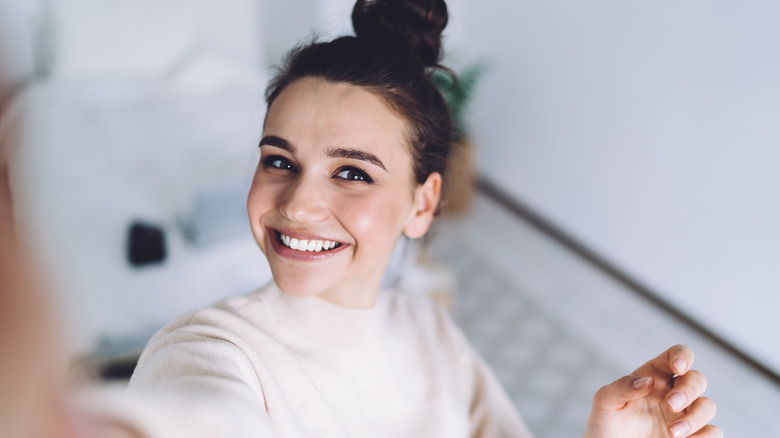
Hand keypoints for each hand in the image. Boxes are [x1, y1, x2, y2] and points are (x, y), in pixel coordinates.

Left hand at [585, 344, 720, 437]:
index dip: (683, 356)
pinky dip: (705, 436)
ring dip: (695, 417)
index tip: (678, 367)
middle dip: (689, 390)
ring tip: (672, 433)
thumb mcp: (605, 402)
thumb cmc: (606, 422)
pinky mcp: (691, 436)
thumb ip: (622, 387)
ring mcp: (683, 414)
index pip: (676, 355)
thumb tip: (648, 381)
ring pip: (708, 406)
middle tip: (672, 404)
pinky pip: (713, 432)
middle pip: (697, 379)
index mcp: (654, 375)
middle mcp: (673, 392)